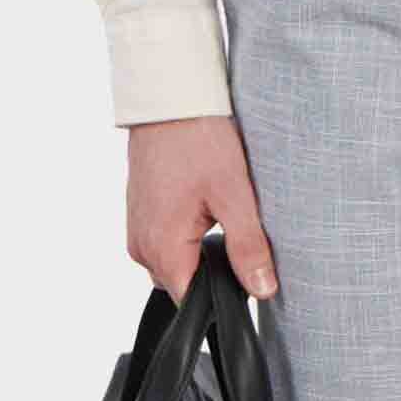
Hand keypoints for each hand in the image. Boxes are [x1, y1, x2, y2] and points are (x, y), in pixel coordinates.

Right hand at [126, 113, 279, 302]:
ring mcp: (137, 229)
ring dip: (200, 251)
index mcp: (162, 248)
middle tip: (240, 236)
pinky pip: (164, 241)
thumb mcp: (235, 195)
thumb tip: (263, 290)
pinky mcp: (139, 213)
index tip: (245, 277)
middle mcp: (142, 246)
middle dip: (213, 272)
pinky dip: (186, 234)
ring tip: (221, 216)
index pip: (191, 302)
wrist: (169, 98)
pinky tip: (205, 208)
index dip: (221, 297)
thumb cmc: (199, 140)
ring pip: (175, 263)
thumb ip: (248, 248)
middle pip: (183, 284)